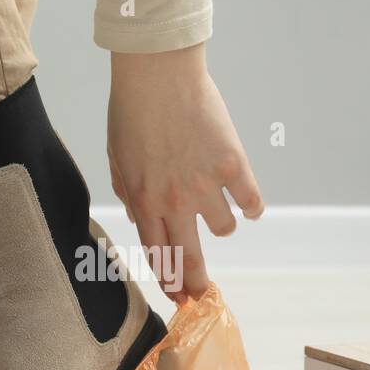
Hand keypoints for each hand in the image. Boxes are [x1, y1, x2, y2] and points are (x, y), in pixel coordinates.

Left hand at [106, 43, 263, 301]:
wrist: (157, 73)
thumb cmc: (132, 110)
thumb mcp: (118, 158)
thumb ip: (130, 193)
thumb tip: (144, 220)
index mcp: (143, 200)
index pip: (157, 255)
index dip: (169, 281)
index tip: (178, 297)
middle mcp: (174, 201)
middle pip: (190, 258)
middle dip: (197, 283)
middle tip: (205, 293)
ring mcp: (205, 185)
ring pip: (224, 228)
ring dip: (222, 224)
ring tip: (219, 207)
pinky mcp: (232, 165)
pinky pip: (251, 201)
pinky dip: (252, 206)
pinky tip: (249, 204)